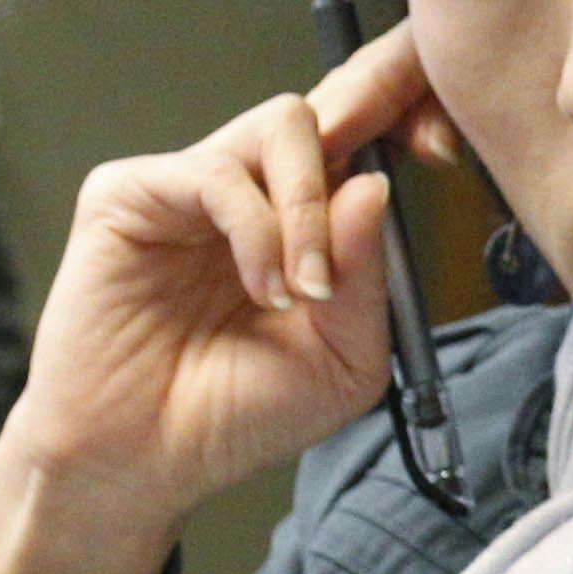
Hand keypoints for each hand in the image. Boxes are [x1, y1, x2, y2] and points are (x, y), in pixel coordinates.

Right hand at [0, 29, 465, 573]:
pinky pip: (217, 173)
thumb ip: (369, 275)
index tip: (443, 147)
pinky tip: (263, 290)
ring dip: (309, 209)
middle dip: (366, 152)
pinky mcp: (130, 195)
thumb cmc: (236, 415)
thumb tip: (376, 187)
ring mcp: (191, 187)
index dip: (408, 114)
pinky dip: (258, 231)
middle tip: (354, 244)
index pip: (365, 134)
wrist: (143, 464)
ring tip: (303, 290)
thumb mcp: (344, 358)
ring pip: (281, 124)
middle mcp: (253, 192)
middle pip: (330, 109)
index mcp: (307, 220)